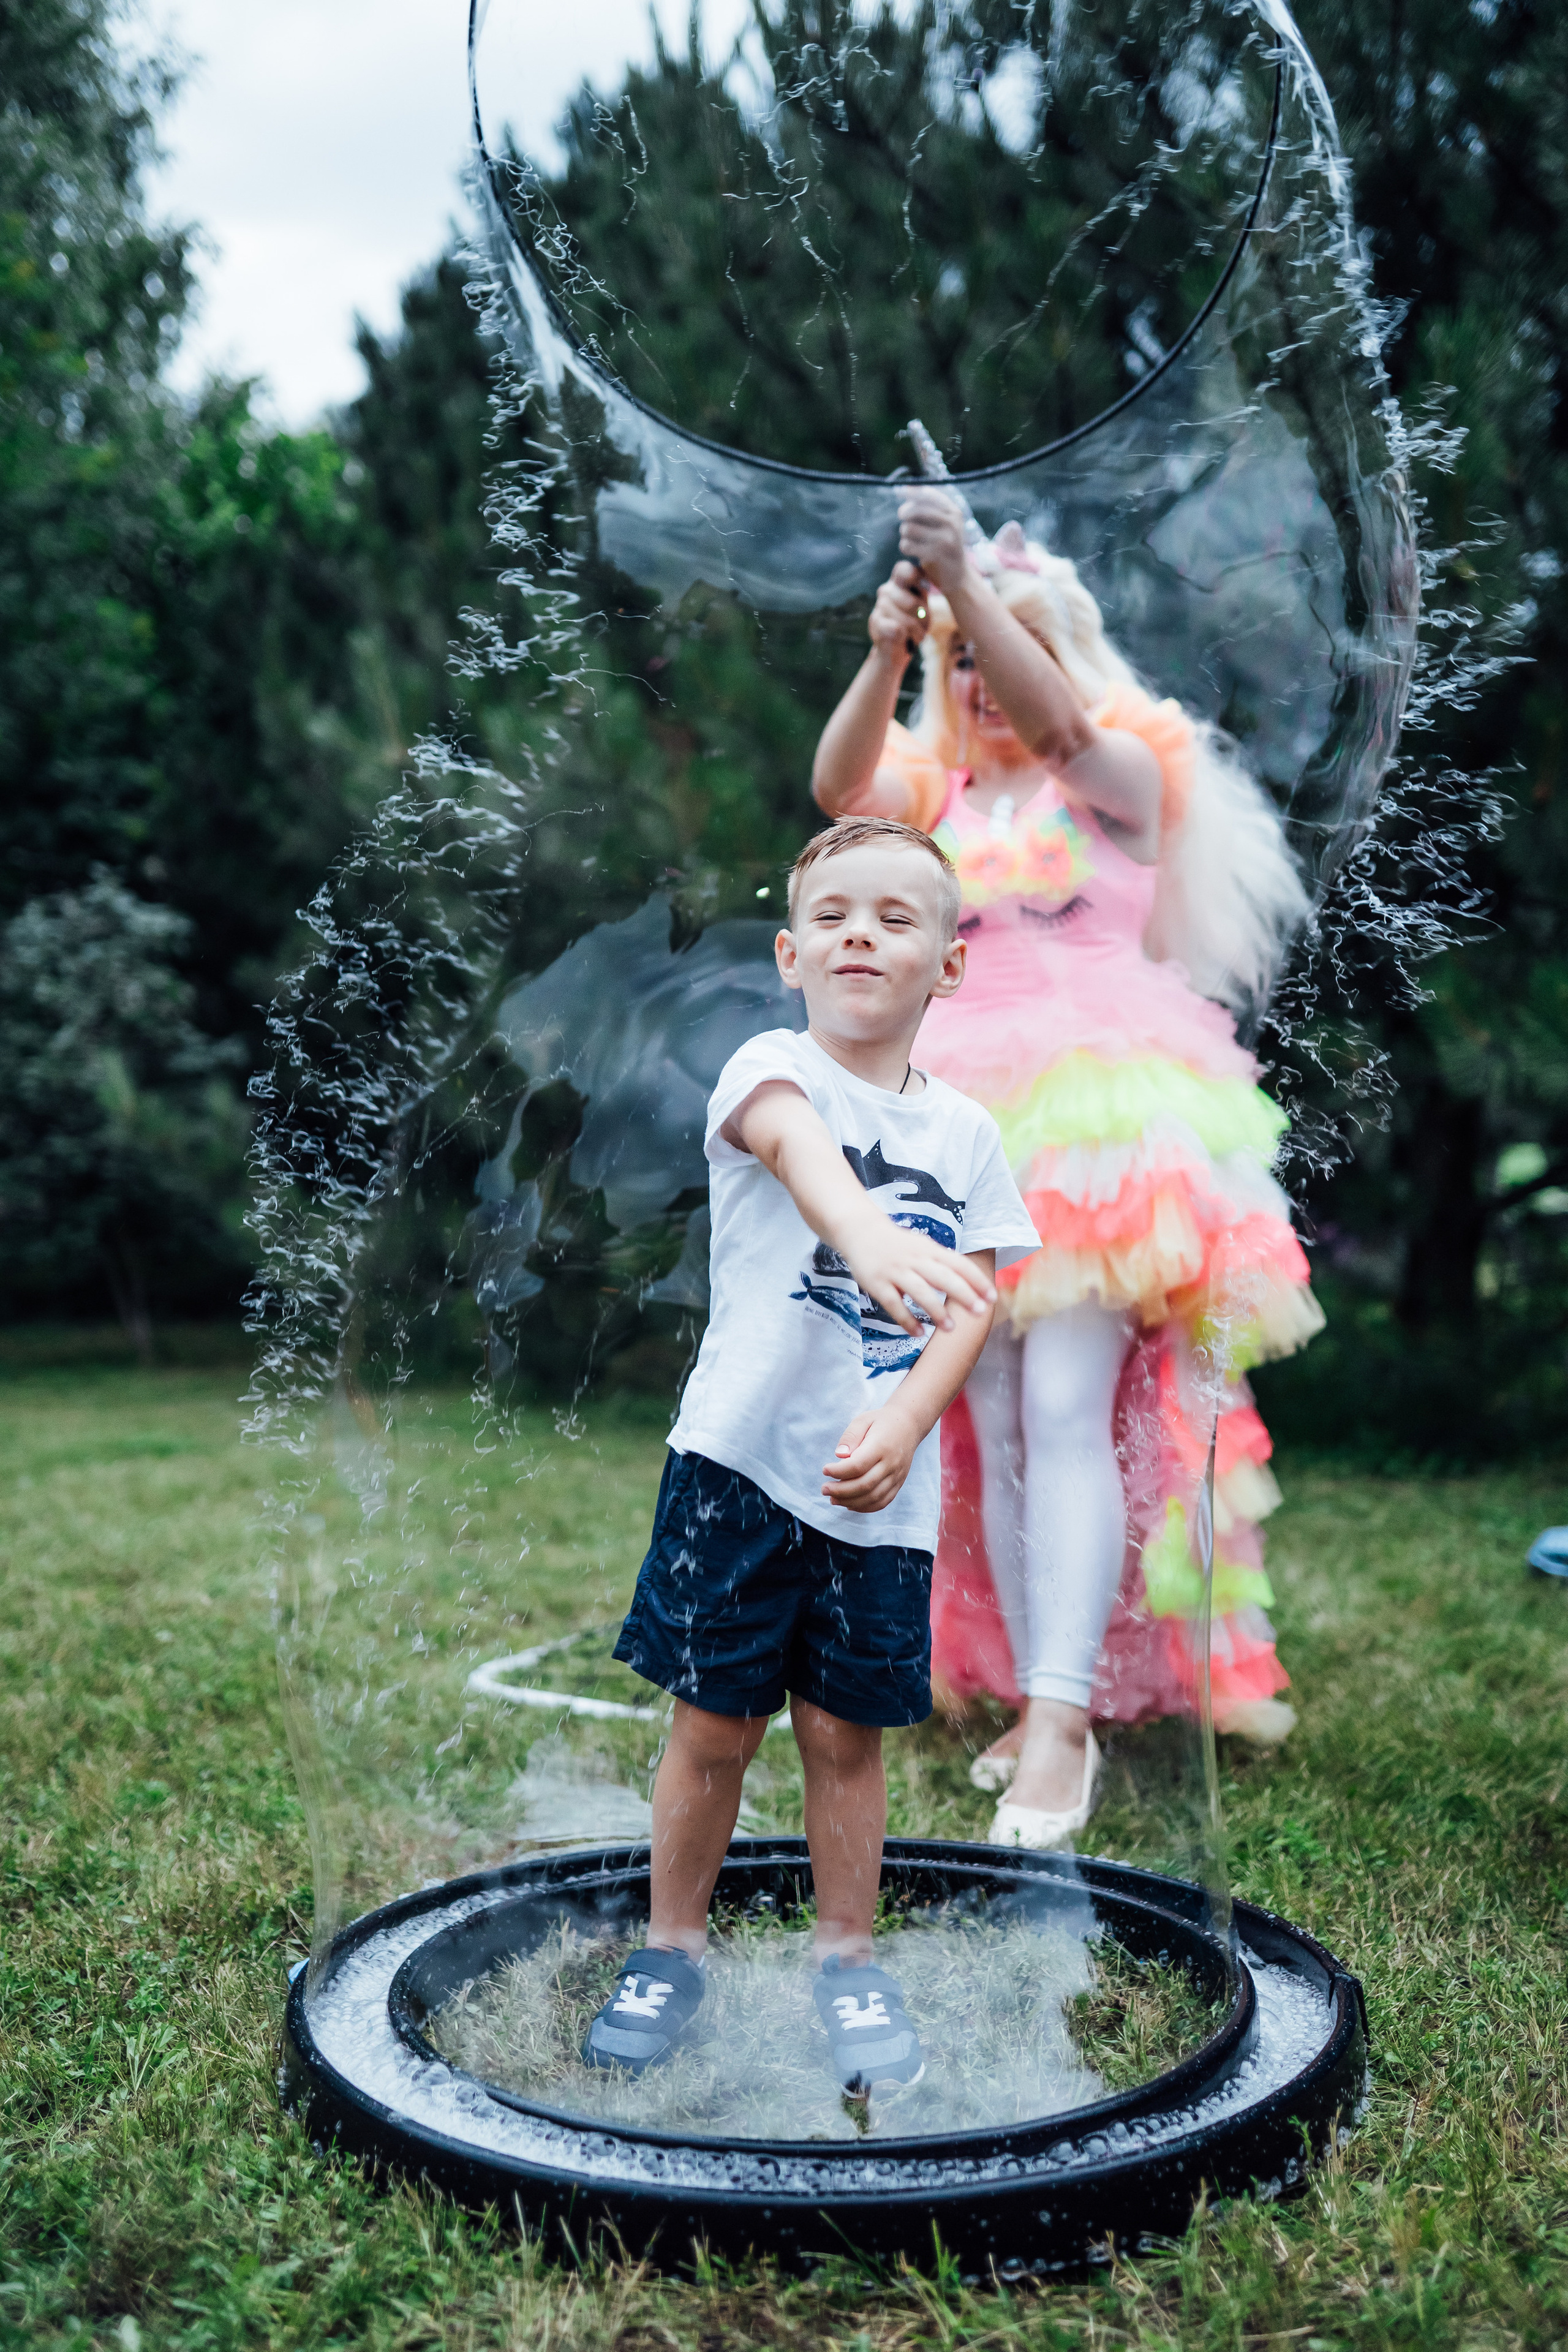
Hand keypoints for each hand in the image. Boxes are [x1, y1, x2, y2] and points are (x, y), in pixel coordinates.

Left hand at [823, 1402, 920, 1511]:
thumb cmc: (881, 1422)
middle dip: (841, 1491)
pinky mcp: (899, 1483)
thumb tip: (839, 1456)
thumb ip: (850, 1436)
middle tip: (824, 1489)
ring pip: (873, 1497)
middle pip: (865, 1485)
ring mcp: (897, 1476)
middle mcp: (891, 1464)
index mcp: (881, 1446)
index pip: (858, 1465)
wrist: (909, 1425)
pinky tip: (849, 1504)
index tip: (825, 1470)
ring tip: (833, 1499)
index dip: (838, 1471)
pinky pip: (882, 1502)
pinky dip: (864, 1507)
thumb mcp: (863, 1420)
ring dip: (850, 1502)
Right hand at [838, 1211, 994, 1336]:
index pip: (959, 1264)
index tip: (992, 1297)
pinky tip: (918, 1332)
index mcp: (929, 1249)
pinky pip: (894, 1304)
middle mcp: (915, 1259)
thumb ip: (943, 1262)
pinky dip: (907, 1319)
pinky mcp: (877, 1283)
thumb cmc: (897, 1244)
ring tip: (950, 1328)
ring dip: (936, 1311)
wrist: (860, 1231)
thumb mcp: (922, 1246)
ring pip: (920, 1291)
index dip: (977, 1280)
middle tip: (979, 1312)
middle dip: (963, 1295)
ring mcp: (895, 1271)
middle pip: (943, 1277)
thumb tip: (970, 1280)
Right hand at [868, 561, 929, 664]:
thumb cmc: (914, 624)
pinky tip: (902, 637)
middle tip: (924, 622)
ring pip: (904, 619)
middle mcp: (888, 590)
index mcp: (900, 581)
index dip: (915, 579)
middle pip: (911, 602)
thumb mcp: (924, 608)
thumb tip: (923, 591)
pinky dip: (902, 635)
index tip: (925, 592)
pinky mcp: (875, 622)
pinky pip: (894, 628)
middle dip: (922, 617)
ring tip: (915, 633)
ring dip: (915, 630)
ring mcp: (880, 605)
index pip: (904, 569)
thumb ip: (923, 595)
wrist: (897, 648)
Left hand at [896, 487, 970, 597]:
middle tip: (903, 521)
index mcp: (954, 512)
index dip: (911, 492)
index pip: (928, 494)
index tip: (899, 492)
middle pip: (915, 510)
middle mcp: (952, 522)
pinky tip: (910, 549)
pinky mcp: (935, 555)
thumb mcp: (945, 524)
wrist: (959, 576)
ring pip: (908, 528)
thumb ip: (930, 508)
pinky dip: (905, 547)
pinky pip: (908, 545)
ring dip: (904, 534)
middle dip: (904, 514)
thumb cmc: (945, 546)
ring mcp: (945, 539)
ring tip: (910, 539)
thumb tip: (905, 489)